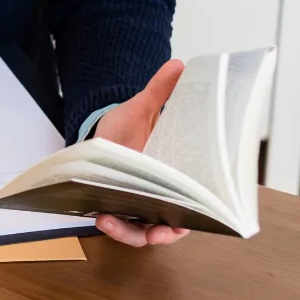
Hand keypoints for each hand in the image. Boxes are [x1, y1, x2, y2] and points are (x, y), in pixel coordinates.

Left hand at [93, 58, 191, 246]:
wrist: (98, 132)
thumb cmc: (124, 125)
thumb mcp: (140, 108)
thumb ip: (159, 91)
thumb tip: (178, 65)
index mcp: (173, 175)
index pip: (196, 200)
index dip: (201, 212)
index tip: (198, 214)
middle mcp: (160, 194)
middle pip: (173, 223)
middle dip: (166, 232)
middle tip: (160, 232)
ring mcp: (138, 202)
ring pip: (143, 230)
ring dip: (132, 234)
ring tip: (114, 224)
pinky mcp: (116, 206)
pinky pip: (120, 225)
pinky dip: (115, 226)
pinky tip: (102, 218)